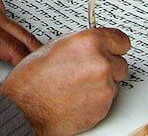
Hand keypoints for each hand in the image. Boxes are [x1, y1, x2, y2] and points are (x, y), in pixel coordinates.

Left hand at [0, 0, 41, 97]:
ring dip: (20, 45)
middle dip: (34, 55)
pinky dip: (11, 35)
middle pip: (24, 37)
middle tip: (40, 72)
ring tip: (16, 61)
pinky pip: (11, 23)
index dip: (25, 64)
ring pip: (19, 29)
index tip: (33, 76)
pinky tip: (0, 43)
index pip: (12, 49)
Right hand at [0, 28, 129, 135]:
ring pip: (115, 83)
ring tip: (78, 86)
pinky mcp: (104, 107)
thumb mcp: (56, 47)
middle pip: (121, 63)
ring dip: (102, 84)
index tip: (113, 50)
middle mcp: (100, 62)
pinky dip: (97, 100)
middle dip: (109, 67)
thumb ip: (82, 45)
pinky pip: (108, 100)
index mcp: (89, 42)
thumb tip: (94, 46)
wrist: (26, 108)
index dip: (115, 46)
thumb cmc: (33, 79)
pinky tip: (78, 97)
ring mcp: (104, 86)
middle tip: (89, 72)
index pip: (121, 40)